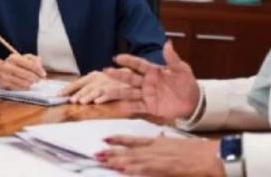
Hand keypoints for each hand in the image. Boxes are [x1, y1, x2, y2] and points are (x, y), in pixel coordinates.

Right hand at [0, 54, 45, 89]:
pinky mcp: (3, 84)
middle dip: (35, 78)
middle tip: (39, 80)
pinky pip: (17, 88)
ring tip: (33, 83)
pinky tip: (27, 86)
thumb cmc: (11, 63)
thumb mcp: (20, 58)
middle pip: (27, 74)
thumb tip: (40, 63)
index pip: (29, 64)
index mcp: (14, 58)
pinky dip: (24, 88)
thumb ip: (32, 59)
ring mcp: (5, 76)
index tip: (43, 74)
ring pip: (22, 82)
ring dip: (30, 84)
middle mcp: (9, 66)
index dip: (38, 70)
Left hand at [60, 70, 136, 103]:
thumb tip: (70, 95)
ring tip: (81, 102)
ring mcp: (106, 84)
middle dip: (78, 94)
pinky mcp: (115, 89)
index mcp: (91, 76)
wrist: (130, 75)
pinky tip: (97, 102)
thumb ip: (86, 87)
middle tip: (71, 100)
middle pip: (85, 88)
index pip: (76, 83)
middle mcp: (97, 79)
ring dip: (88, 97)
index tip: (58, 95)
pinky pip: (108, 94)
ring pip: (95, 91)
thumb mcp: (97, 81)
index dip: (67, 89)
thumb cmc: (110, 81)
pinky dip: (103, 98)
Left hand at [95, 136, 223, 176]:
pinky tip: (121, 170)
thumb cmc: (199, 151)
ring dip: (116, 160)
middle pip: (129, 150)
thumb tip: (159, 137)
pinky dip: (131, 169)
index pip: (133, 139)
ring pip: (132, 159)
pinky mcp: (164, 168)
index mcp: (158, 141)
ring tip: (102, 160)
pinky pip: (143, 169)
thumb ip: (165, 141)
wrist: (212, 155)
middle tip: (96, 153)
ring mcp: (158, 158)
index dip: (118, 139)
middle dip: (112, 152)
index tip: (105, 138)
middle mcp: (155, 147)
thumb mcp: (178, 142)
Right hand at [104, 41, 199, 119]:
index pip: (138, 64)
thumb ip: (172, 57)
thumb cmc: (186, 82)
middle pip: (130, 78)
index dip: (128, 61)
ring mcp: (147, 94)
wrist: (194, 101)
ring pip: (129, 92)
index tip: (117, 57)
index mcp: (153, 71)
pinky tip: (119, 107)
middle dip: (118, 75)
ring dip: (118, 92)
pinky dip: (129, 107)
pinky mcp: (150, 106)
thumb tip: (167, 43)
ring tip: (105, 92)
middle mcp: (147, 82)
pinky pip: (137, 106)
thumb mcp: (181, 68)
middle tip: (106, 71)